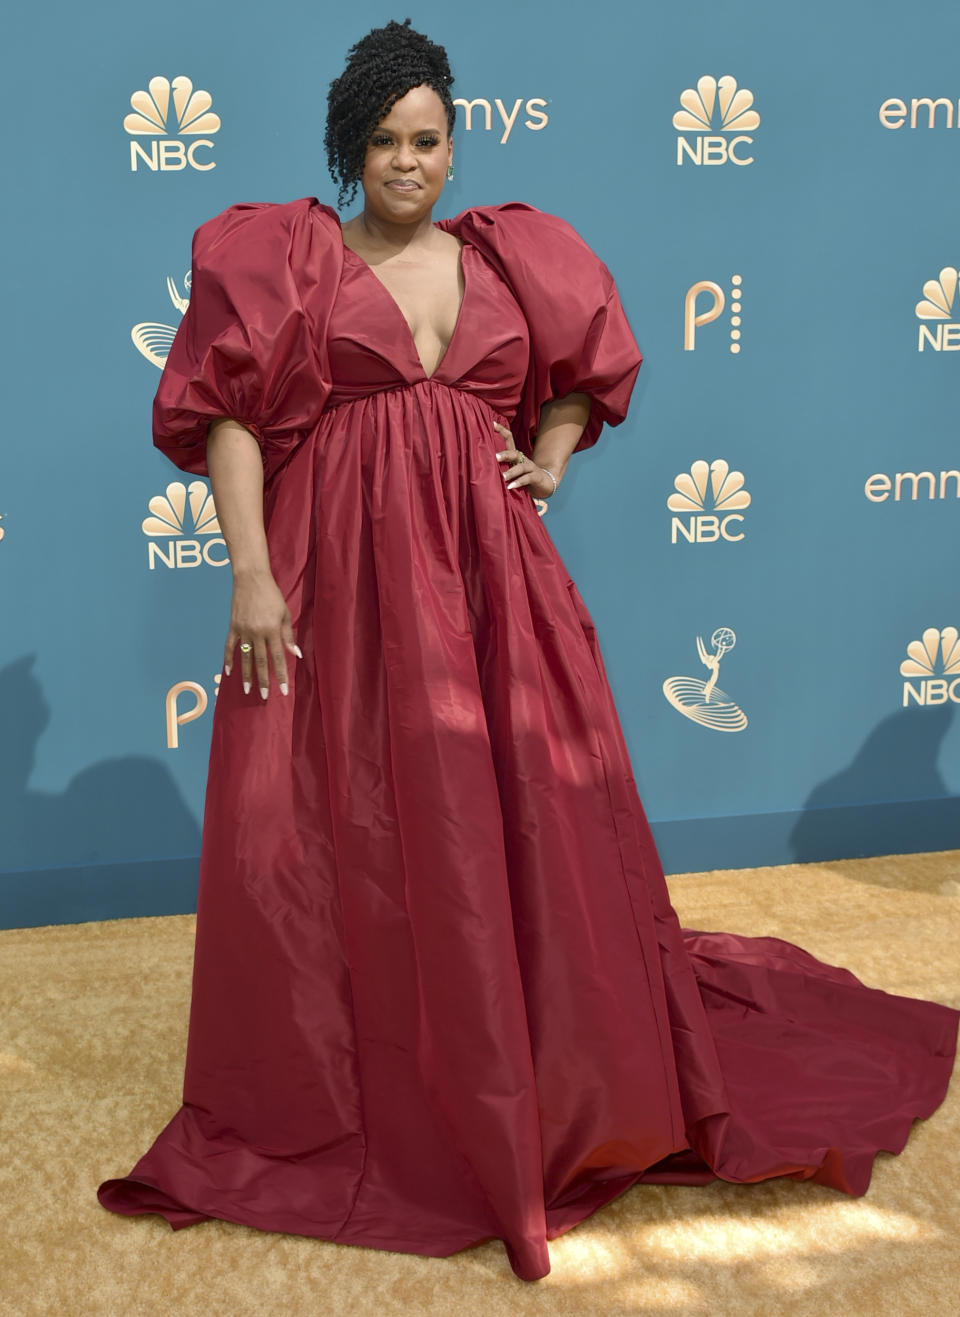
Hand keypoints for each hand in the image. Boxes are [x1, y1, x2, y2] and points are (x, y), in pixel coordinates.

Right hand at [223, 569, 301, 698]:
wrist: (251, 579)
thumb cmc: (272, 595)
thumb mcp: (284, 613)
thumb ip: (288, 635)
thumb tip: (295, 654)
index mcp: (272, 630)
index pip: (278, 657)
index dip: (281, 675)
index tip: (283, 690)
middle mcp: (257, 632)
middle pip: (260, 661)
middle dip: (264, 680)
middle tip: (265, 696)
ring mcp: (243, 630)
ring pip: (245, 657)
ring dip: (246, 675)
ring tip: (247, 690)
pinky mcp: (233, 627)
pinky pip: (229, 646)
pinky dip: (228, 659)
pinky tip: (229, 672)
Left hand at [493, 423, 558, 497]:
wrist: (545, 484)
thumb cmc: (523, 477)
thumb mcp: (512, 469)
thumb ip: (500, 466)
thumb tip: (481, 465)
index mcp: (516, 455)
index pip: (509, 439)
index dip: (502, 430)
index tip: (492, 423)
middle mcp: (523, 459)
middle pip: (514, 453)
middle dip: (505, 454)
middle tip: (495, 457)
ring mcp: (531, 468)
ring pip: (521, 467)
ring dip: (511, 472)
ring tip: (503, 477)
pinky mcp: (537, 477)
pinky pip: (527, 479)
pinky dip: (519, 482)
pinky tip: (511, 486)